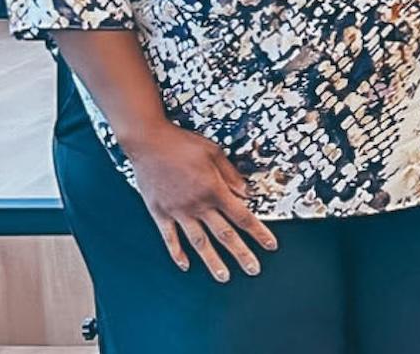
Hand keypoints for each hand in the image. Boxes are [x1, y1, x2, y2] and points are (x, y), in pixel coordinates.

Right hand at [119, 123, 277, 281]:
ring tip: (223, 276)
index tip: (270, 245)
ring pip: (199, 242)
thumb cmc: (182, 144)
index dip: (258, 232)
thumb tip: (246, 194)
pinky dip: (177, 253)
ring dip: (212, 261)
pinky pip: (170, 237)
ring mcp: (177, 211)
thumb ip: (231, 175)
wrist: (148, 143)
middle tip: (253, 270)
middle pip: (224, 234)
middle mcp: (198, 205)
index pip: (242, 216)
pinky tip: (186, 265)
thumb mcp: (215, 153)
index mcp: (214, 190)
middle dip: (241, 253)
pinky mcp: (159, 212)